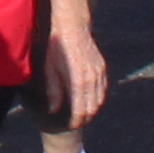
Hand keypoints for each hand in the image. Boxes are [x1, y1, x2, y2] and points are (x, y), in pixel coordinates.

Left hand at [40, 13, 107, 134]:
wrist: (73, 26)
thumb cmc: (57, 46)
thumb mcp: (50, 69)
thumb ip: (53, 91)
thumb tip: (53, 110)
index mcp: (78, 81)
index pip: (80, 110)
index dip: (76, 122)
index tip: (70, 126)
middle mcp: (92, 79)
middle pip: (93, 108)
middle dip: (85, 119)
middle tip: (76, 123)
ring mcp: (100, 73)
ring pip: (100, 100)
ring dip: (92, 110)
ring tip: (83, 115)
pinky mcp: (102, 68)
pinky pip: (103, 89)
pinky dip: (98, 98)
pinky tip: (90, 100)